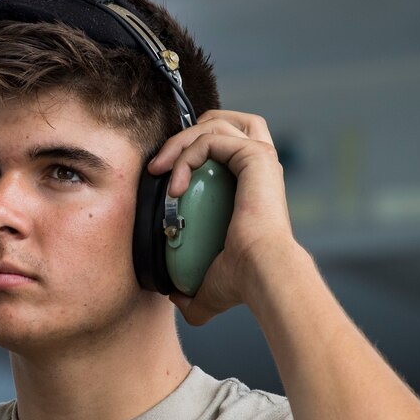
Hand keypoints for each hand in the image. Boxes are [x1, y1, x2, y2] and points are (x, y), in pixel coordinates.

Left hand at [147, 110, 297, 325]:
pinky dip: (187, 156)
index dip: (192, 148)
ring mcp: (260, 157)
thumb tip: (175, 298)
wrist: (260, 276)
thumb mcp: (208, 286)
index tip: (162, 177)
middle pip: (224, 120)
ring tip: (159, 171)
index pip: (225, 144)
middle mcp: (260, 165)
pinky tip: (175, 188)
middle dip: (187, 131)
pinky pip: (211, 139)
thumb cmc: (242, 281)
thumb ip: (192, 291)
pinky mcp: (255, 156)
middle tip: (160, 164)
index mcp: (252, 185)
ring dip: (180, 142)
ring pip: (215, 122)